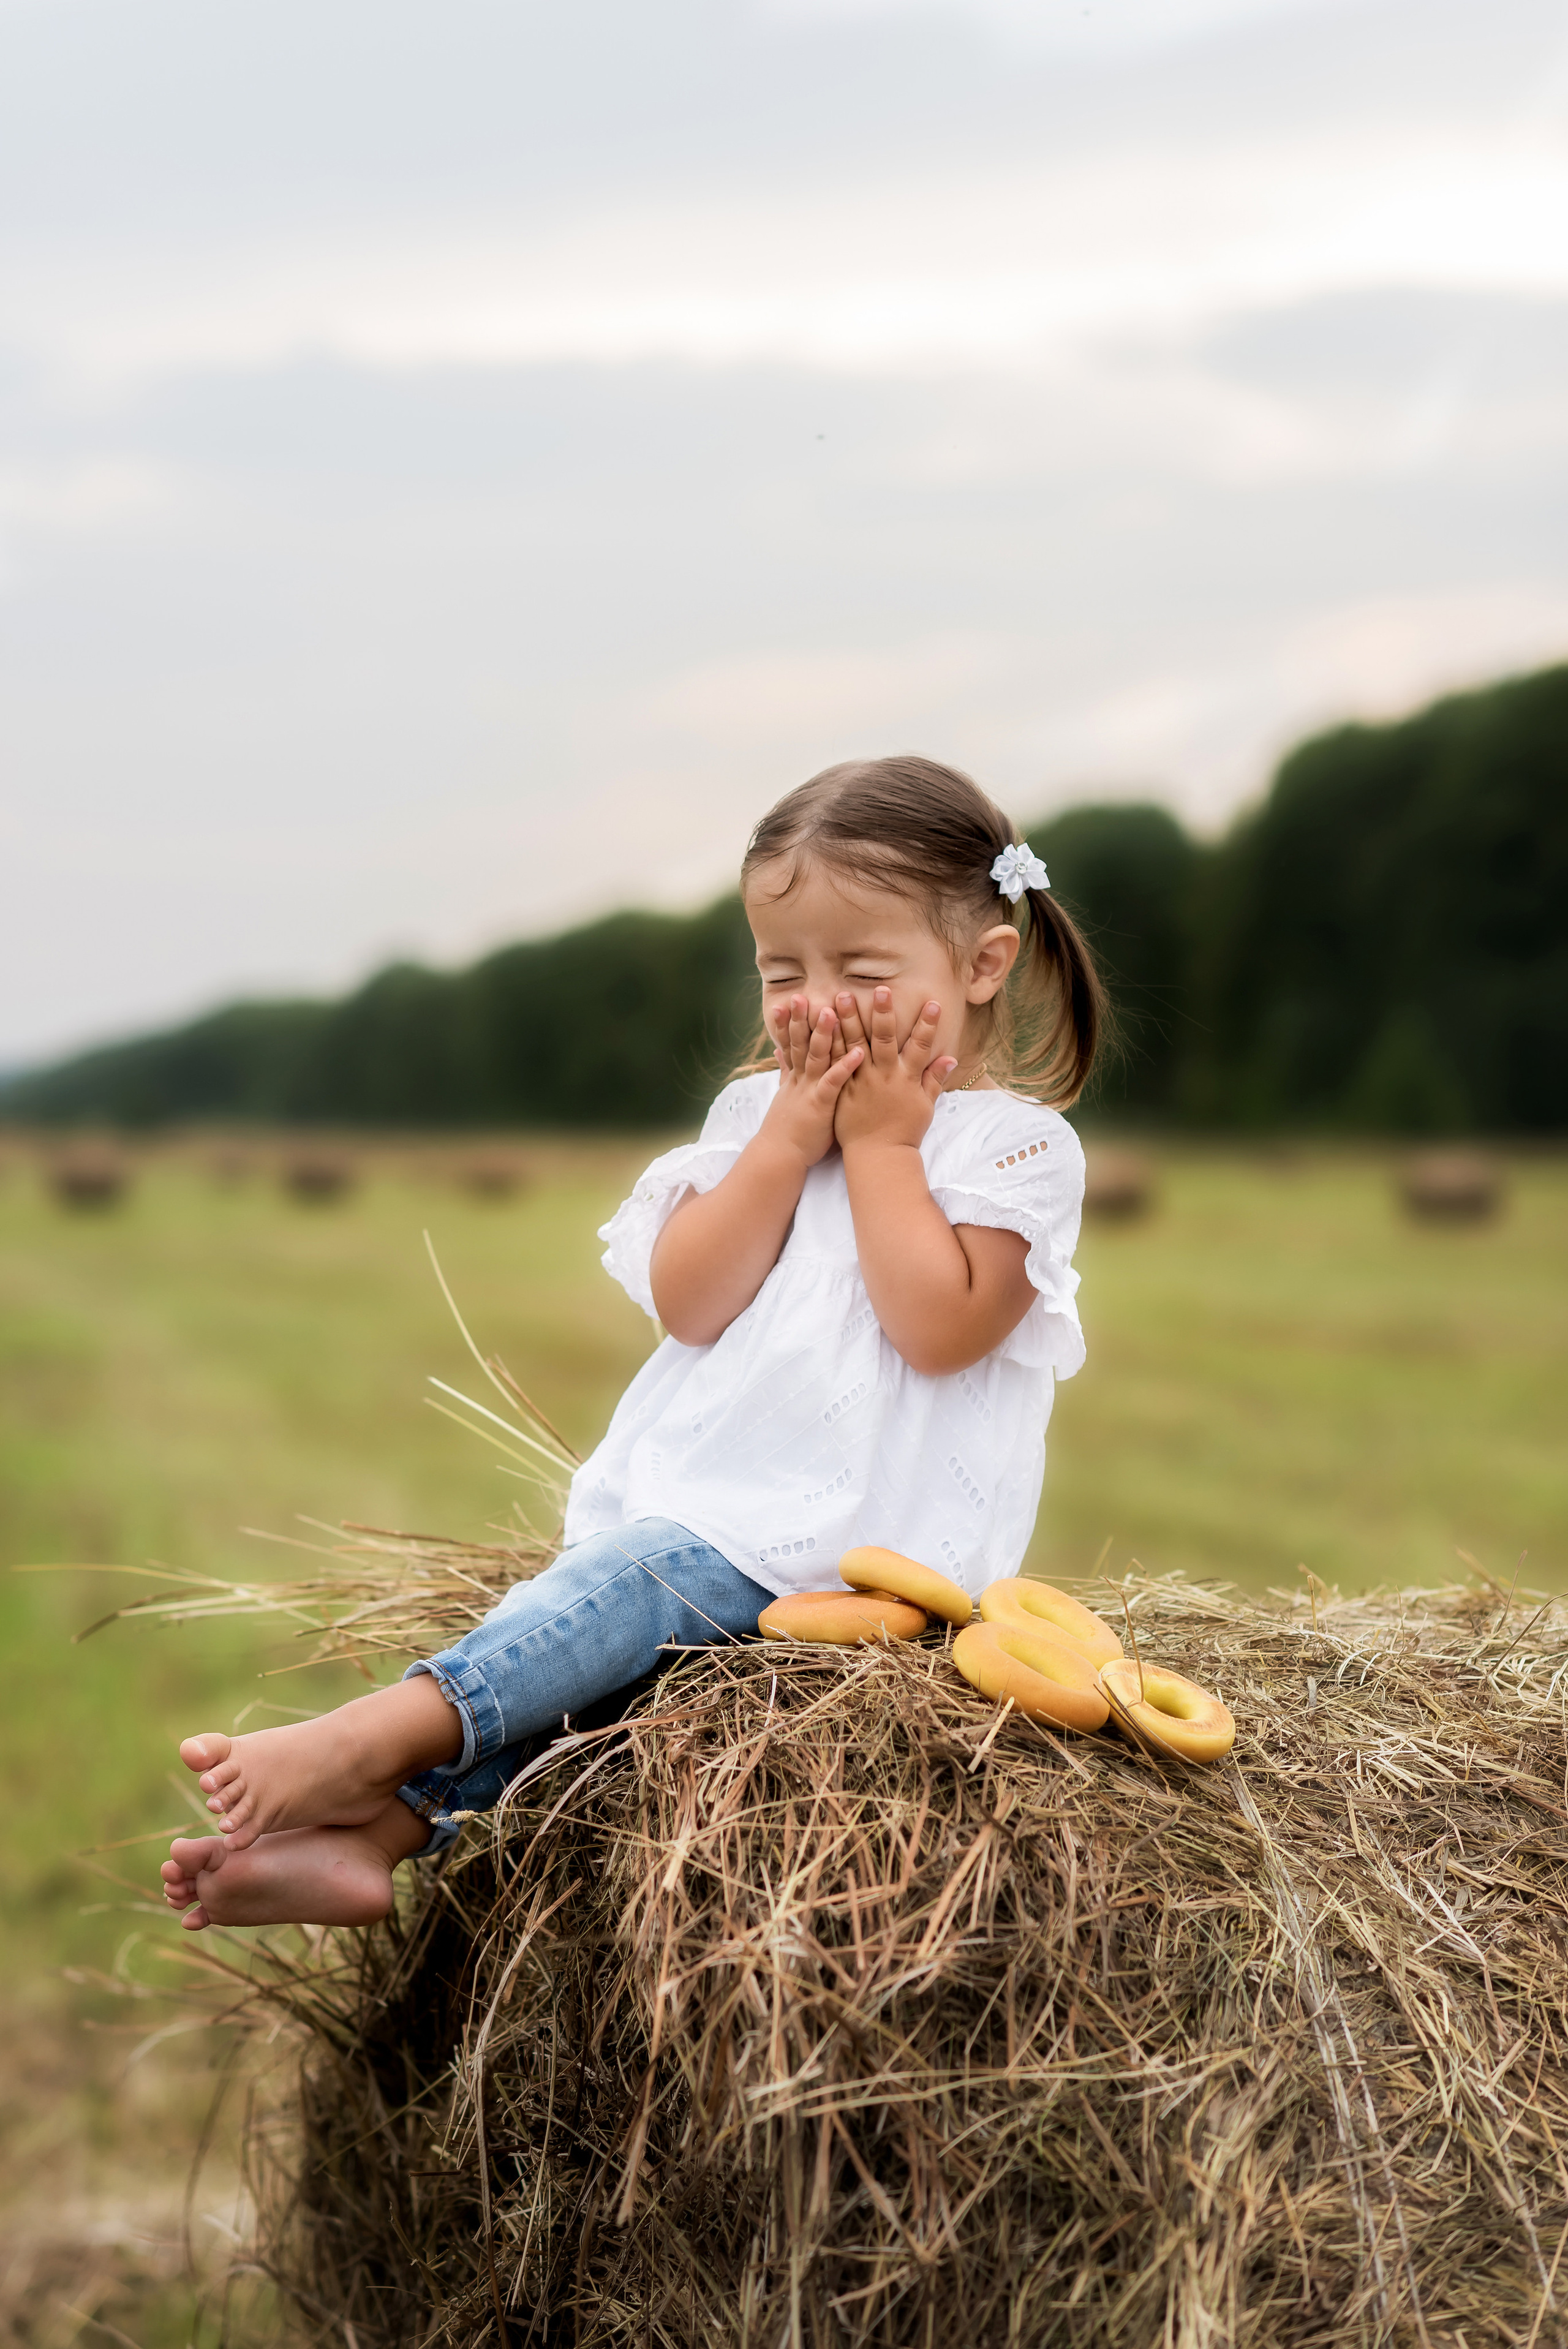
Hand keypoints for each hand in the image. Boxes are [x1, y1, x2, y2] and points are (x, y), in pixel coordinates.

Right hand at [761, 995, 862, 1165]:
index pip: (789, 1043)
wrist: (780, 1157)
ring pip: (815, 1057)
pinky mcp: (820, 1105)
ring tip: (832, 1011)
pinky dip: (845, 1066)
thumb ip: (785, 1070)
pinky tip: (859, 1052)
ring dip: (823, 1034)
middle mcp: (801, 1080)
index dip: (788, 1022)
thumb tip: (777, 1050)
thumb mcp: (786, 1095)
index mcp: (795, 1077)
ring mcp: (809, 1091)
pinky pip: (834, 1082)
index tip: (789, 999)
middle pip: (799, 1044)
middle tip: (802, 995)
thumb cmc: (789, 1129)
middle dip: (800, 1019)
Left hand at [832, 989, 956, 1153]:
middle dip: (883, 1013)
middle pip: (883, 1039)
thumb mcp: (925, 1106)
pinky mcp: (841, 1090)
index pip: (920, 1046)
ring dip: (849, 1019)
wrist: (878, 1156)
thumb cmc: (904, 1131)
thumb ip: (934, 1079)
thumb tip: (950, 1058)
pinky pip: (833, 1063)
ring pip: (853, 1045)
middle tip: (881, 989)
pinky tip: (822, 1026)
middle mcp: (883, 1077)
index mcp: (906, 1079)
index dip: (927, 1025)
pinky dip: (828, 1044)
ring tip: (842, 995)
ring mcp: (860, 1082)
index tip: (933, 1003)